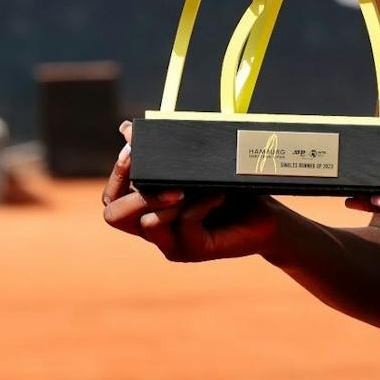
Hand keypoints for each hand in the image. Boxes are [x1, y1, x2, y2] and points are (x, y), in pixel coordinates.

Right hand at [102, 121, 280, 261]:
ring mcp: (170, 243)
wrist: (267, 217)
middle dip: (134, 190)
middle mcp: (151, 227)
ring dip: (169, 199)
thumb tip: (126, 128)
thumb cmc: (230, 189)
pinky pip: (185, 226)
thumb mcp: (195, 167)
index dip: (118, 173)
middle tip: (157, 170)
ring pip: (148, 224)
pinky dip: (199, 206)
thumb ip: (163, 152)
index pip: (112, 196)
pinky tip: (217, 195)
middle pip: (114, 216)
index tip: (133, 147)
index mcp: (145, 207)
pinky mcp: (194, 251)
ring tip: (192, 186)